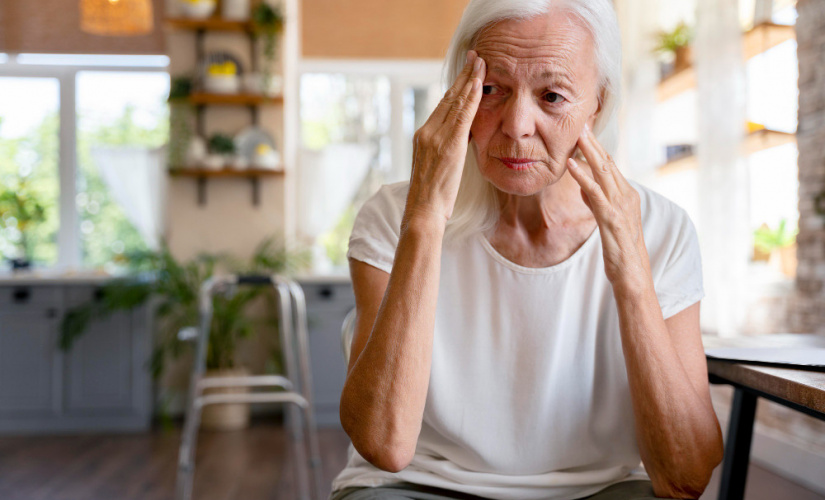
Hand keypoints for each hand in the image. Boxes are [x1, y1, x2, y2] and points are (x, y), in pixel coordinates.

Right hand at [405, 50, 485, 223]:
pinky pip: (462, 116)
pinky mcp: (447, 144)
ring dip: (470, 80)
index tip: (466, 73)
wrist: (422, 211)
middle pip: (448, 97)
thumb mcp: (437, 169)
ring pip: (455, 102)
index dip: (456, 87)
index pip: (442, 106)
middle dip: (463, 76)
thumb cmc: (431, 199)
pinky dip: (471, 98)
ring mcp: (435, 137)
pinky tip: (480, 84)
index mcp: (423, 136)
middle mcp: (426, 132)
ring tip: (481, 63)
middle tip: (475, 57)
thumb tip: (460, 141)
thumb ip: (446, 151)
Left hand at [566, 125, 650, 289]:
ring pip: (603, 173)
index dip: (597, 148)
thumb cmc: (620, 250)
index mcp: (626, 195)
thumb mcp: (607, 220)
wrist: (633, 274)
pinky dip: (582, 177)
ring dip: (589, 152)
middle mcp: (626, 196)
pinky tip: (571, 165)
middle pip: (608, 163)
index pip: (610, 166)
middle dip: (594, 143)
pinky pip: (595, 193)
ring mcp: (620, 206)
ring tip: (576, 135)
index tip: (584, 131)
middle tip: (581, 123)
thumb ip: (597, 201)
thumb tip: (583, 185)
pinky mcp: (611, 218)